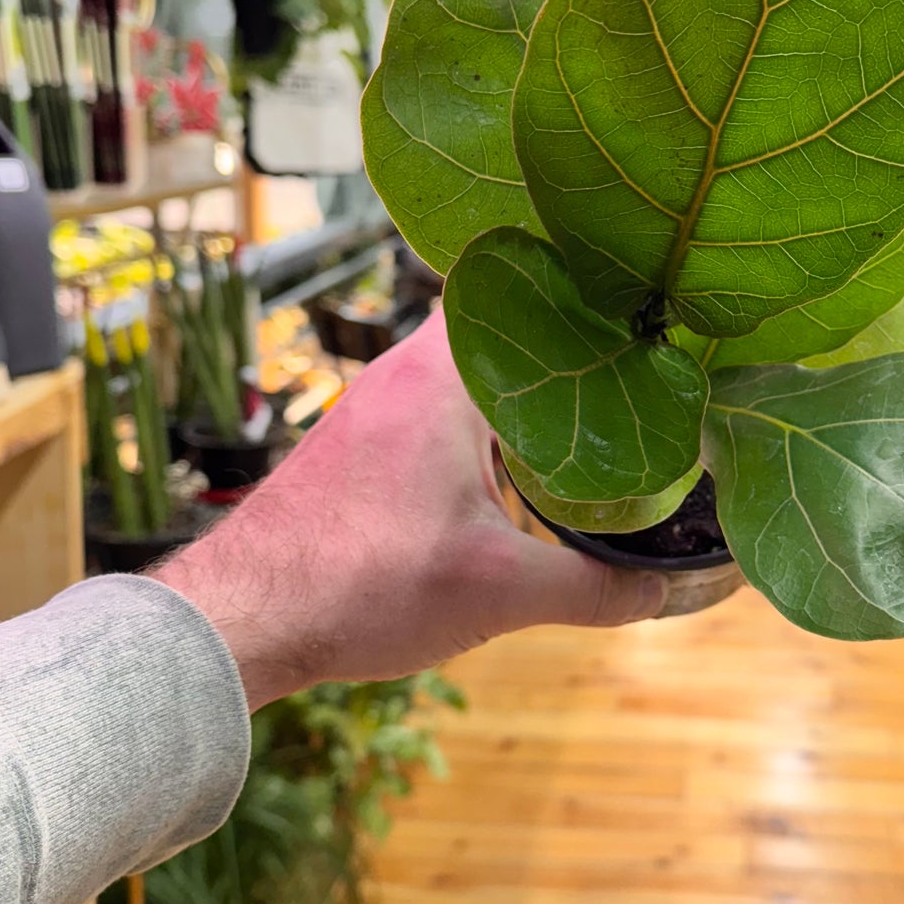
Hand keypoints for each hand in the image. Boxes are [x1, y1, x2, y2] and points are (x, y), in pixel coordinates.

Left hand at [157, 312, 666, 710]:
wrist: (242, 618)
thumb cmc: (361, 584)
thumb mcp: (498, 591)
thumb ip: (590, 589)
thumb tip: (660, 590)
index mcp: (440, 376)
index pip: (511, 285)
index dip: (572, 290)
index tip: (630, 310)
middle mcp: (402, 373)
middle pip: (497, 328)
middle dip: (561, 347)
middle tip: (630, 368)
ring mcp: (373, 405)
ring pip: (464, 372)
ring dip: (517, 391)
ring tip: (586, 417)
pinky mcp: (357, 443)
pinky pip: (435, 407)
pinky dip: (479, 422)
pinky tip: (512, 467)